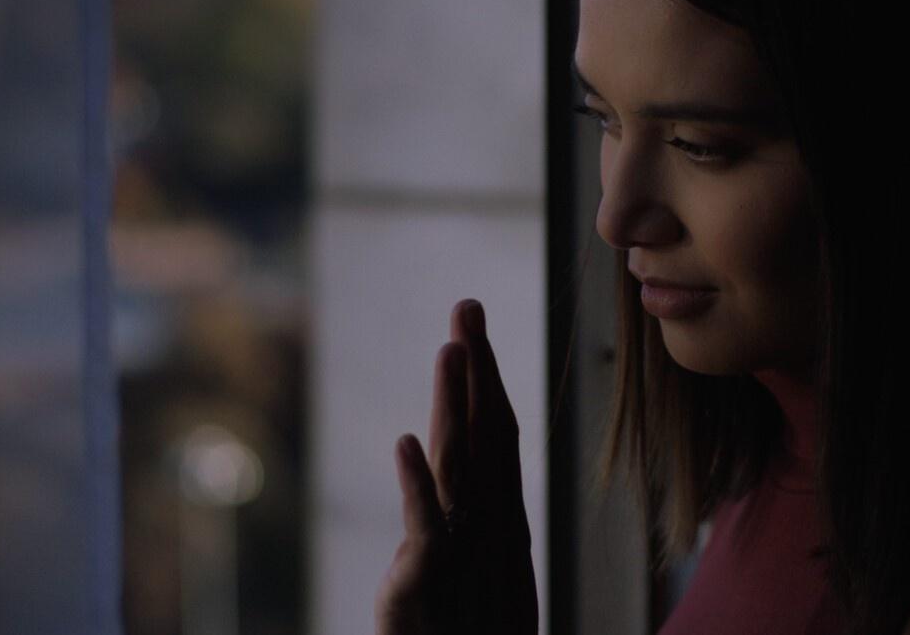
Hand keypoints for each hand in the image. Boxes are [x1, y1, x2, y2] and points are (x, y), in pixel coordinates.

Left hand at [376, 299, 539, 634]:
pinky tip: (406, 442)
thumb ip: (475, 521)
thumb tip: (453, 470)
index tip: (473, 328)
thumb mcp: (484, 571)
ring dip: (455, 403)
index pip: (497, 432)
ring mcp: (463, 548)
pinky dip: (417, 483)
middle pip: (484, 432)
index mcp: (503, 517)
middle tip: (468, 307)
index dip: (485, 377)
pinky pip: (424, 524)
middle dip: (476, 367)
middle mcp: (490, 524)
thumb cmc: (478, 634)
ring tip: (450, 349)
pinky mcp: (426, 578)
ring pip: (459, 463)